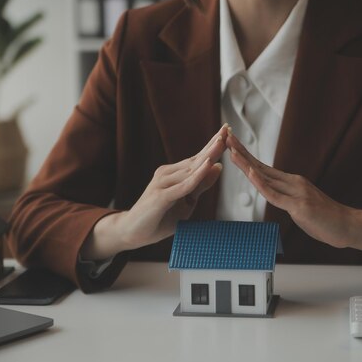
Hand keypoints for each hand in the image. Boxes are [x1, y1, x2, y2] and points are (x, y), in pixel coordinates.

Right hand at [82, 124, 228, 258]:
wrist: (133, 232)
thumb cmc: (160, 217)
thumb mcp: (187, 201)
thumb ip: (201, 185)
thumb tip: (218, 166)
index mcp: (176, 174)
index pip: (198, 157)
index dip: (213, 145)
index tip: (227, 130)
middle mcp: (168, 173)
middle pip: (196, 158)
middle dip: (213, 143)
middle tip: (227, 128)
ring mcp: (162, 183)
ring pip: (191, 169)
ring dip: (208, 155)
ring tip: (222, 142)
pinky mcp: (160, 196)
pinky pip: (183, 185)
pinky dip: (197, 176)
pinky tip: (208, 165)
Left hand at [226, 131, 353, 248]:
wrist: (348, 226)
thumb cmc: (325, 219)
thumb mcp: (301, 206)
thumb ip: (287, 200)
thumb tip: (275, 198)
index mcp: (292, 183)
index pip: (263, 168)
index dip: (246, 156)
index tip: (231, 144)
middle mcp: (293, 183)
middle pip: (260, 166)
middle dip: (241, 151)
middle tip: (225, 136)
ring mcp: (296, 193)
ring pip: (265, 177)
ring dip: (246, 163)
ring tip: (231, 150)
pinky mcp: (299, 206)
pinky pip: (275, 195)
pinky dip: (261, 184)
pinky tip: (250, 174)